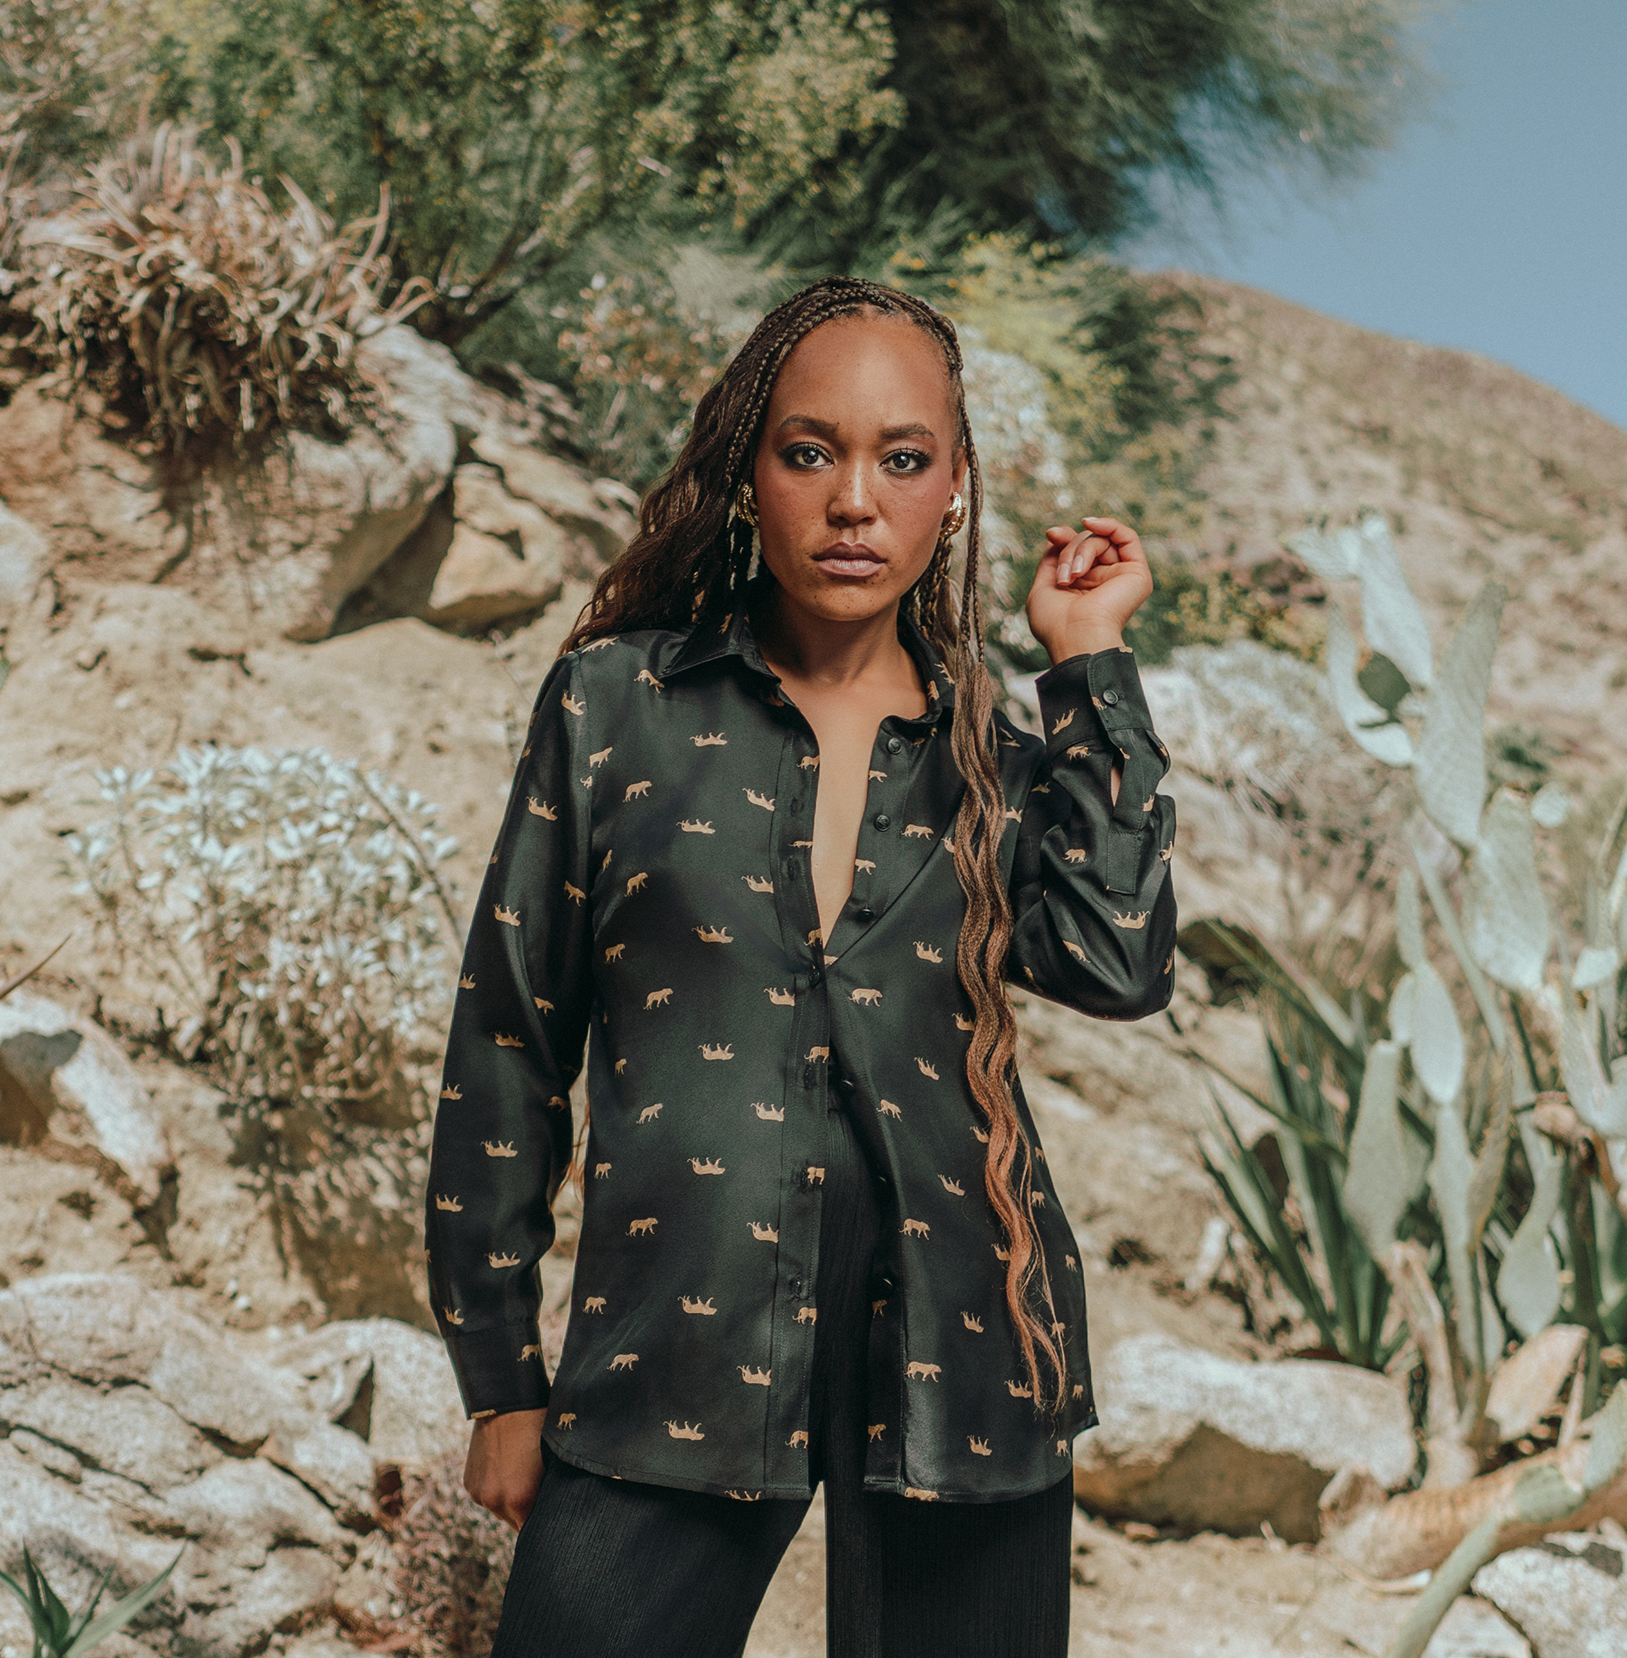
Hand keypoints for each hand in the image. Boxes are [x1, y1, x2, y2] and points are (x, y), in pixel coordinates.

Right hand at [464, 1407, 547, 1530]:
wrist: (506, 1401)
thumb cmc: (538, 1426)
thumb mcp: (552, 1460)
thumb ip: (549, 1491)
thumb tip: (555, 1510)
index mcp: (520, 1499)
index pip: (534, 1529)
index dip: (544, 1521)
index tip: (551, 1513)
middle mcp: (495, 1501)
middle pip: (516, 1523)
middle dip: (527, 1512)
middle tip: (539, 1491)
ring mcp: (479, 1493)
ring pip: (500, 1509)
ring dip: (510, 1501)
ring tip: (521, 1474)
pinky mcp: (469, 1483)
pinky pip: (486, 1495)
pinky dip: (496, 1488)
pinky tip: (506, 1467)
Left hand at [1025, 517, 1152, 663]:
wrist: (1076, 637)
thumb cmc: (1055, 623)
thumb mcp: (1043, 587)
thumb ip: (1051, 560)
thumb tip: (1058, 534)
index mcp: (1082, 585)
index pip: (1075, 549)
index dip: (1063, 538)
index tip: (1051, 534)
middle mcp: (1102, 580)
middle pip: (1086, 542)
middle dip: (1069, 549)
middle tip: (1064, 576)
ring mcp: (1119, 576)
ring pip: (1100, 540)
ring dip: (1080, 550)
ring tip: (1073, 576)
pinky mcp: (1136, 573)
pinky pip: (1127, 537)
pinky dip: (1109, 525)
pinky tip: (1090, 523)